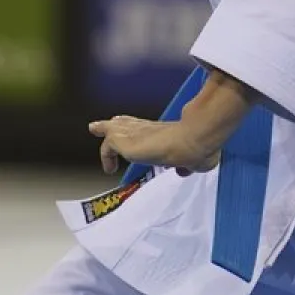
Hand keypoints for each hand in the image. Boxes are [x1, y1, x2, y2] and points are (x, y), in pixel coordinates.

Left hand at [89, 116, 221, 175]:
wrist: (194, 140)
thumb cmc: (199, 148)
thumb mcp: (197, 160)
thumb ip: (187, 166)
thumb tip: (184, 171)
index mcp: (163, 132)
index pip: (145, 127)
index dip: (136, 127)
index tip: (131, 127)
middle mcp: (148, 129)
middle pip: (126, 122)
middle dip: (116, 123)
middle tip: (104, 123)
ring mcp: (136, 133)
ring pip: (114, 128)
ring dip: (105, 130)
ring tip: (95, 128)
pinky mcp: (125, 140)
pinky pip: (108, 146)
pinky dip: (106, 155)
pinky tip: (109, 168)